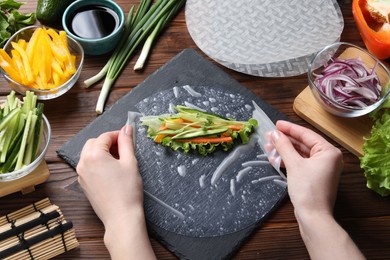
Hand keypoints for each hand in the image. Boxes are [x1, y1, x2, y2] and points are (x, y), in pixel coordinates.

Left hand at [77, 125, 155, 259]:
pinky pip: (88, 166)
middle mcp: (83, 163)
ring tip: (118, 160)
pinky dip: (98, 163)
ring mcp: (81, 175)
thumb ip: (127, 142)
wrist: (121, 216)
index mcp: (94, 155)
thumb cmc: (128, 190)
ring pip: (89, 154)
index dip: (118, 135)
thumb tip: (126, 128)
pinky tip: (111, 171)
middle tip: (123, 148)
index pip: (105, 136)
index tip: (128, 138)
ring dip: (102, 152)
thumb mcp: (130, 162)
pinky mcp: (83, 184)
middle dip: (108, 142)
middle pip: (93, 143)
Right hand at [271, 121, 363, 259]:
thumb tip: (274, 134)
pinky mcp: (315, 177)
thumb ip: (284, 146)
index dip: (289, 129)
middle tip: (269, 136)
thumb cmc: (307, 189)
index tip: (276, 124)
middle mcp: (328, 158)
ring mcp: (322, 168)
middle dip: (285, 141)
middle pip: (304, 143)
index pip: (307, 134)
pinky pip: (301, 163)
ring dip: (285, 151)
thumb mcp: (294, 165)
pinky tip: (276, 160)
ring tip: (269, 148)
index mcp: (329, 151)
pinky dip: (289, 161)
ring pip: (301, 154)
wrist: (313, 216)